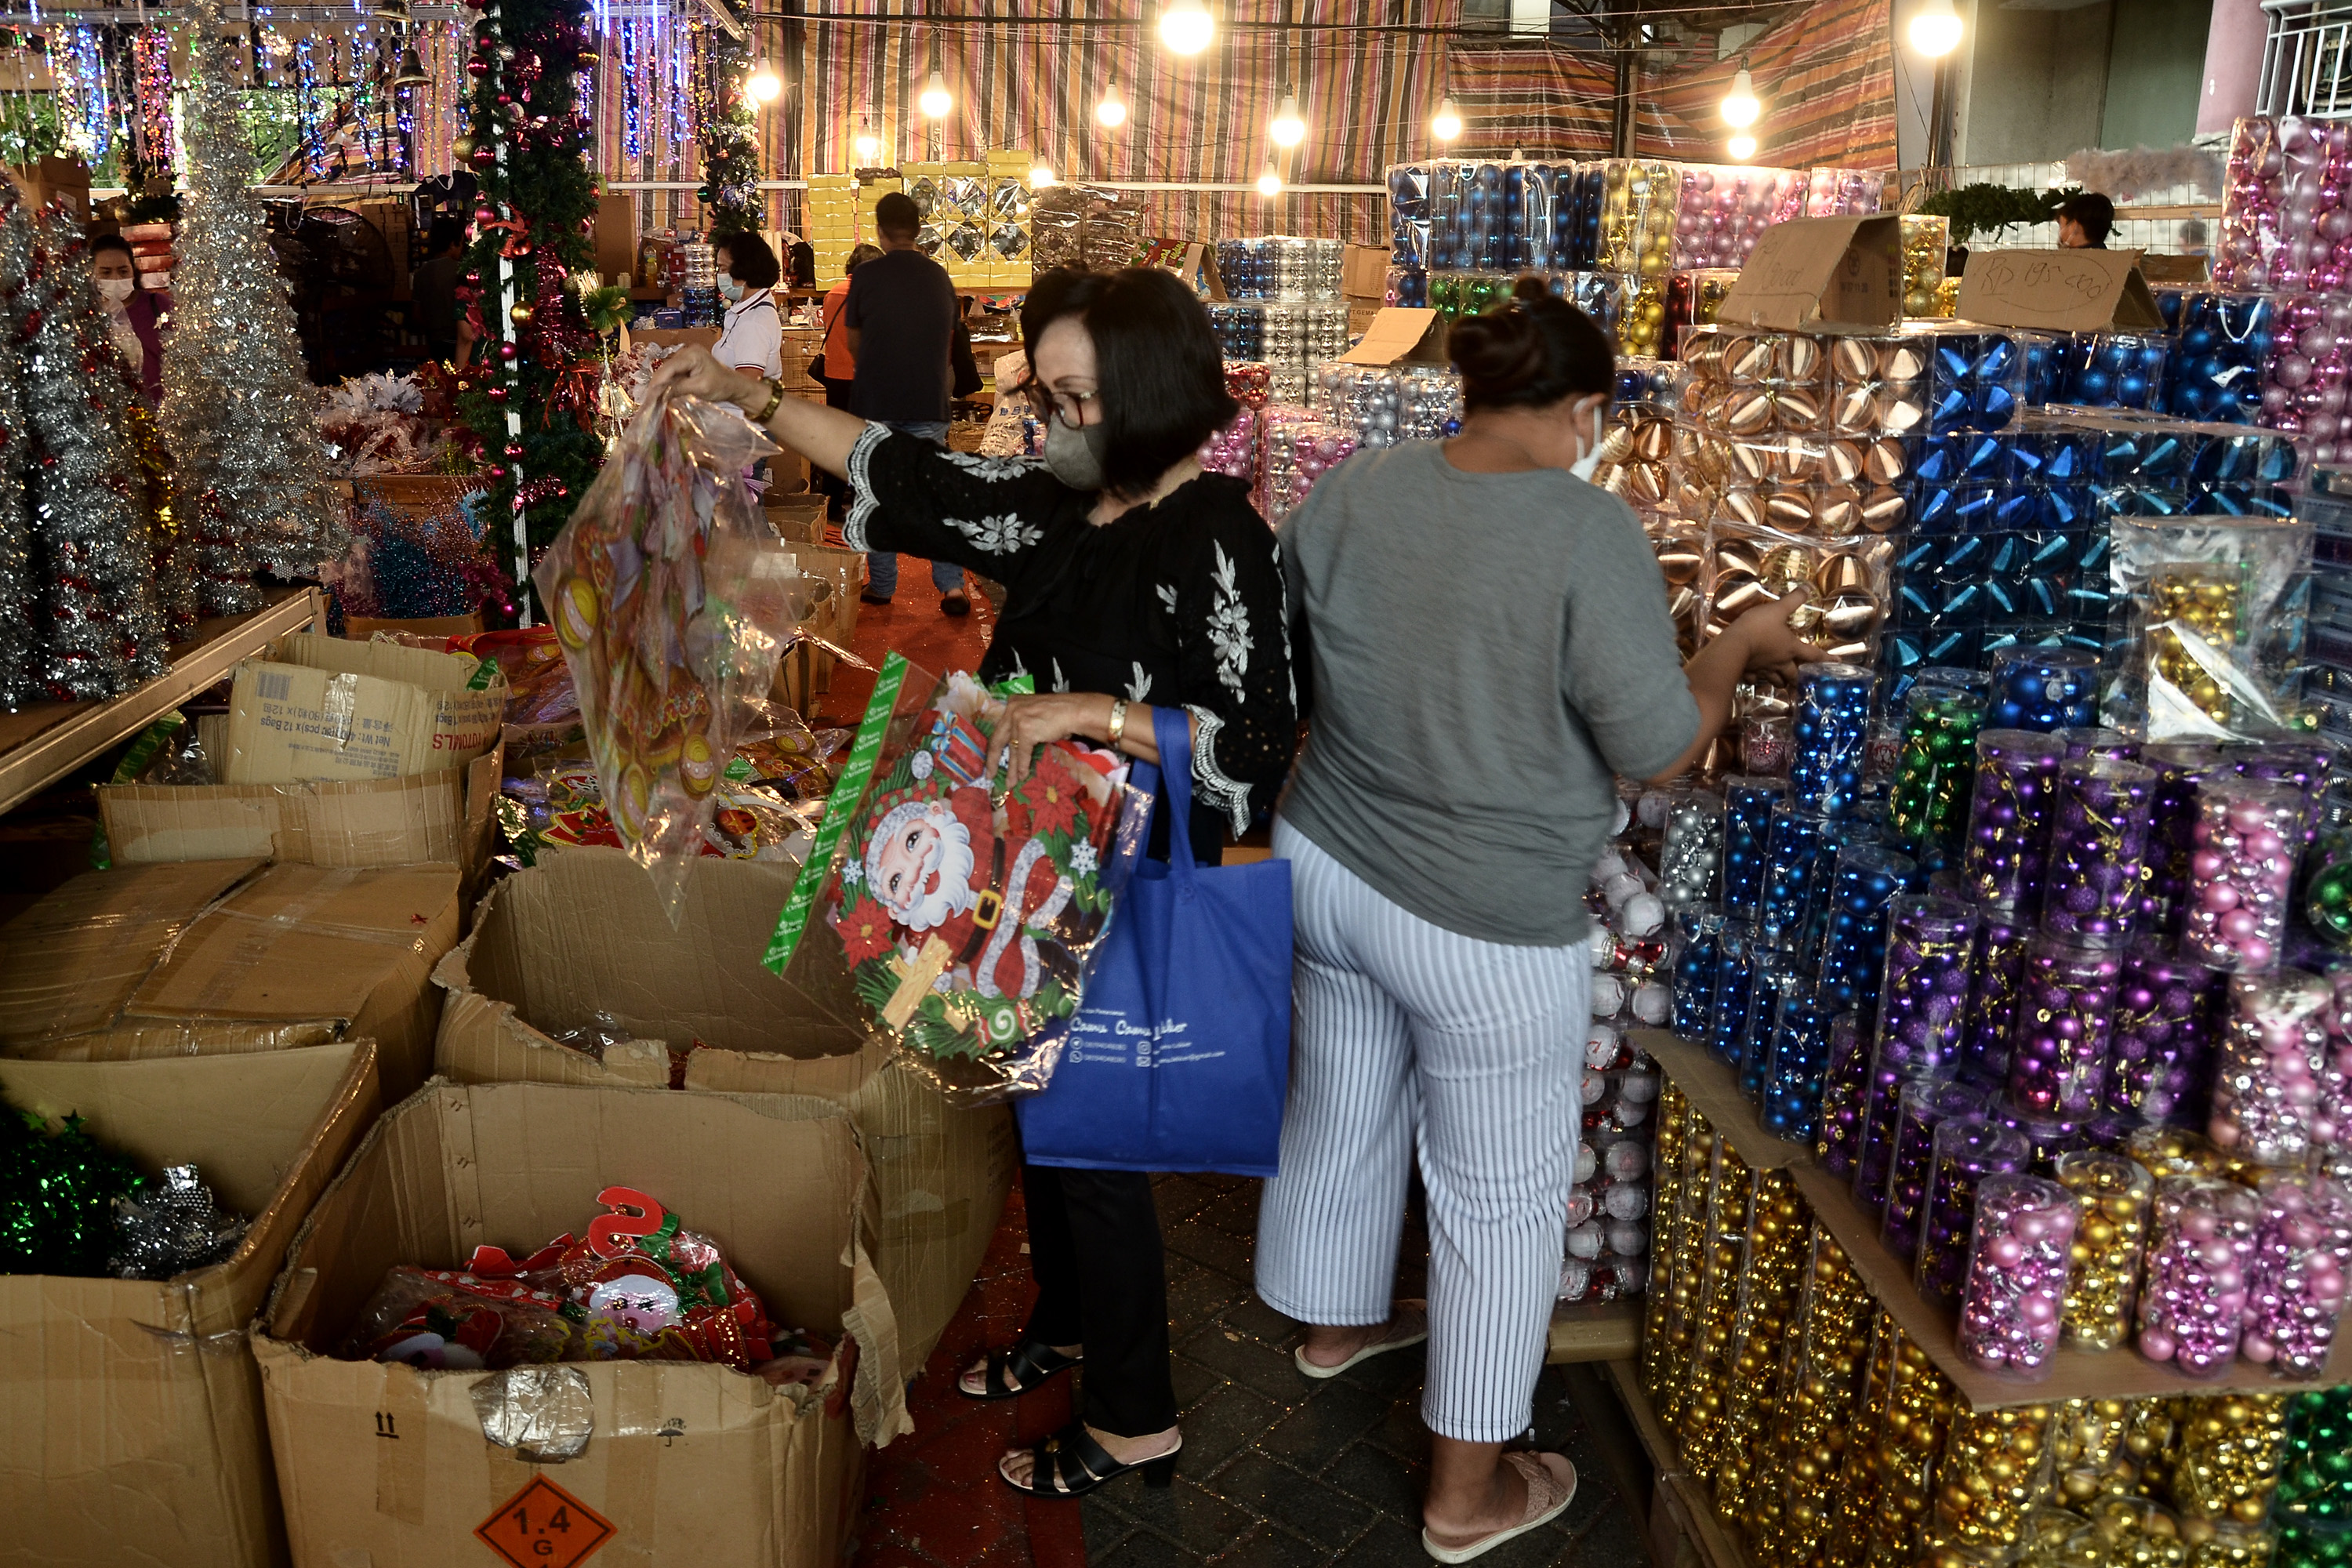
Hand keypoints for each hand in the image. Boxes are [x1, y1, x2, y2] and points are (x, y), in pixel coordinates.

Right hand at [650, 344, 761, 409]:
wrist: (734, 386)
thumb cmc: (721, 386)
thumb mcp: (700, 388)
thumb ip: (679, 389)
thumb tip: (661, 394)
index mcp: (692, 354)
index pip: (669, 368)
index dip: (657, 382)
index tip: (649, 396)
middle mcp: (686, 351)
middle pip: (666, 369)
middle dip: (656, 384)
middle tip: (647, 400)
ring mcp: (686, 357)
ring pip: (667, 372)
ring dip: (660, 385)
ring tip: (651, 399)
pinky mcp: (686, 364)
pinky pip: (673, 374)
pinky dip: (667, 384)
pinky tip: (660, 394)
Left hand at [982, 692, 1111, 787]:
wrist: (1075, 711)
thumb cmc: (1060, 714)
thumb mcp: (1035, 714)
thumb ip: (1023, 724)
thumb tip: (1017, 747)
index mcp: (1012, 703)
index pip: (999, 729)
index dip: (995, 747)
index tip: (991, 760)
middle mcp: (1011, 709)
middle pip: (998, 739)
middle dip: (993, 760)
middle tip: (990, 775)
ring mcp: (1018, 719)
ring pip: (1012, 749)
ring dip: (1011, 769)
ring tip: (1010, 783)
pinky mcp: (1026, 730)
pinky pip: (1022, 753)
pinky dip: (1023, 766)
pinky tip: (1022, 776)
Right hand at [1730, 589, 1827, 687]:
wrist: (1734, 644)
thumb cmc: (1758, 626)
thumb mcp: (1777, 609)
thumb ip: (1793, 600)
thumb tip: (1807, 589)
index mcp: (1791, 648)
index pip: (1814, 655)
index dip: (1827, 658)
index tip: (1838, 662)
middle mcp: (1781, 662)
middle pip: (1794, 674)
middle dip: (1800, 678)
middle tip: (1802, 680)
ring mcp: (1765, 669)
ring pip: (1777, 681)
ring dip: (1781, 682)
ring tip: (1782, 682)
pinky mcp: (1749, 673)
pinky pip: (1755, 680)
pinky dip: (1756, 680)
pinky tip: (1755, 678)